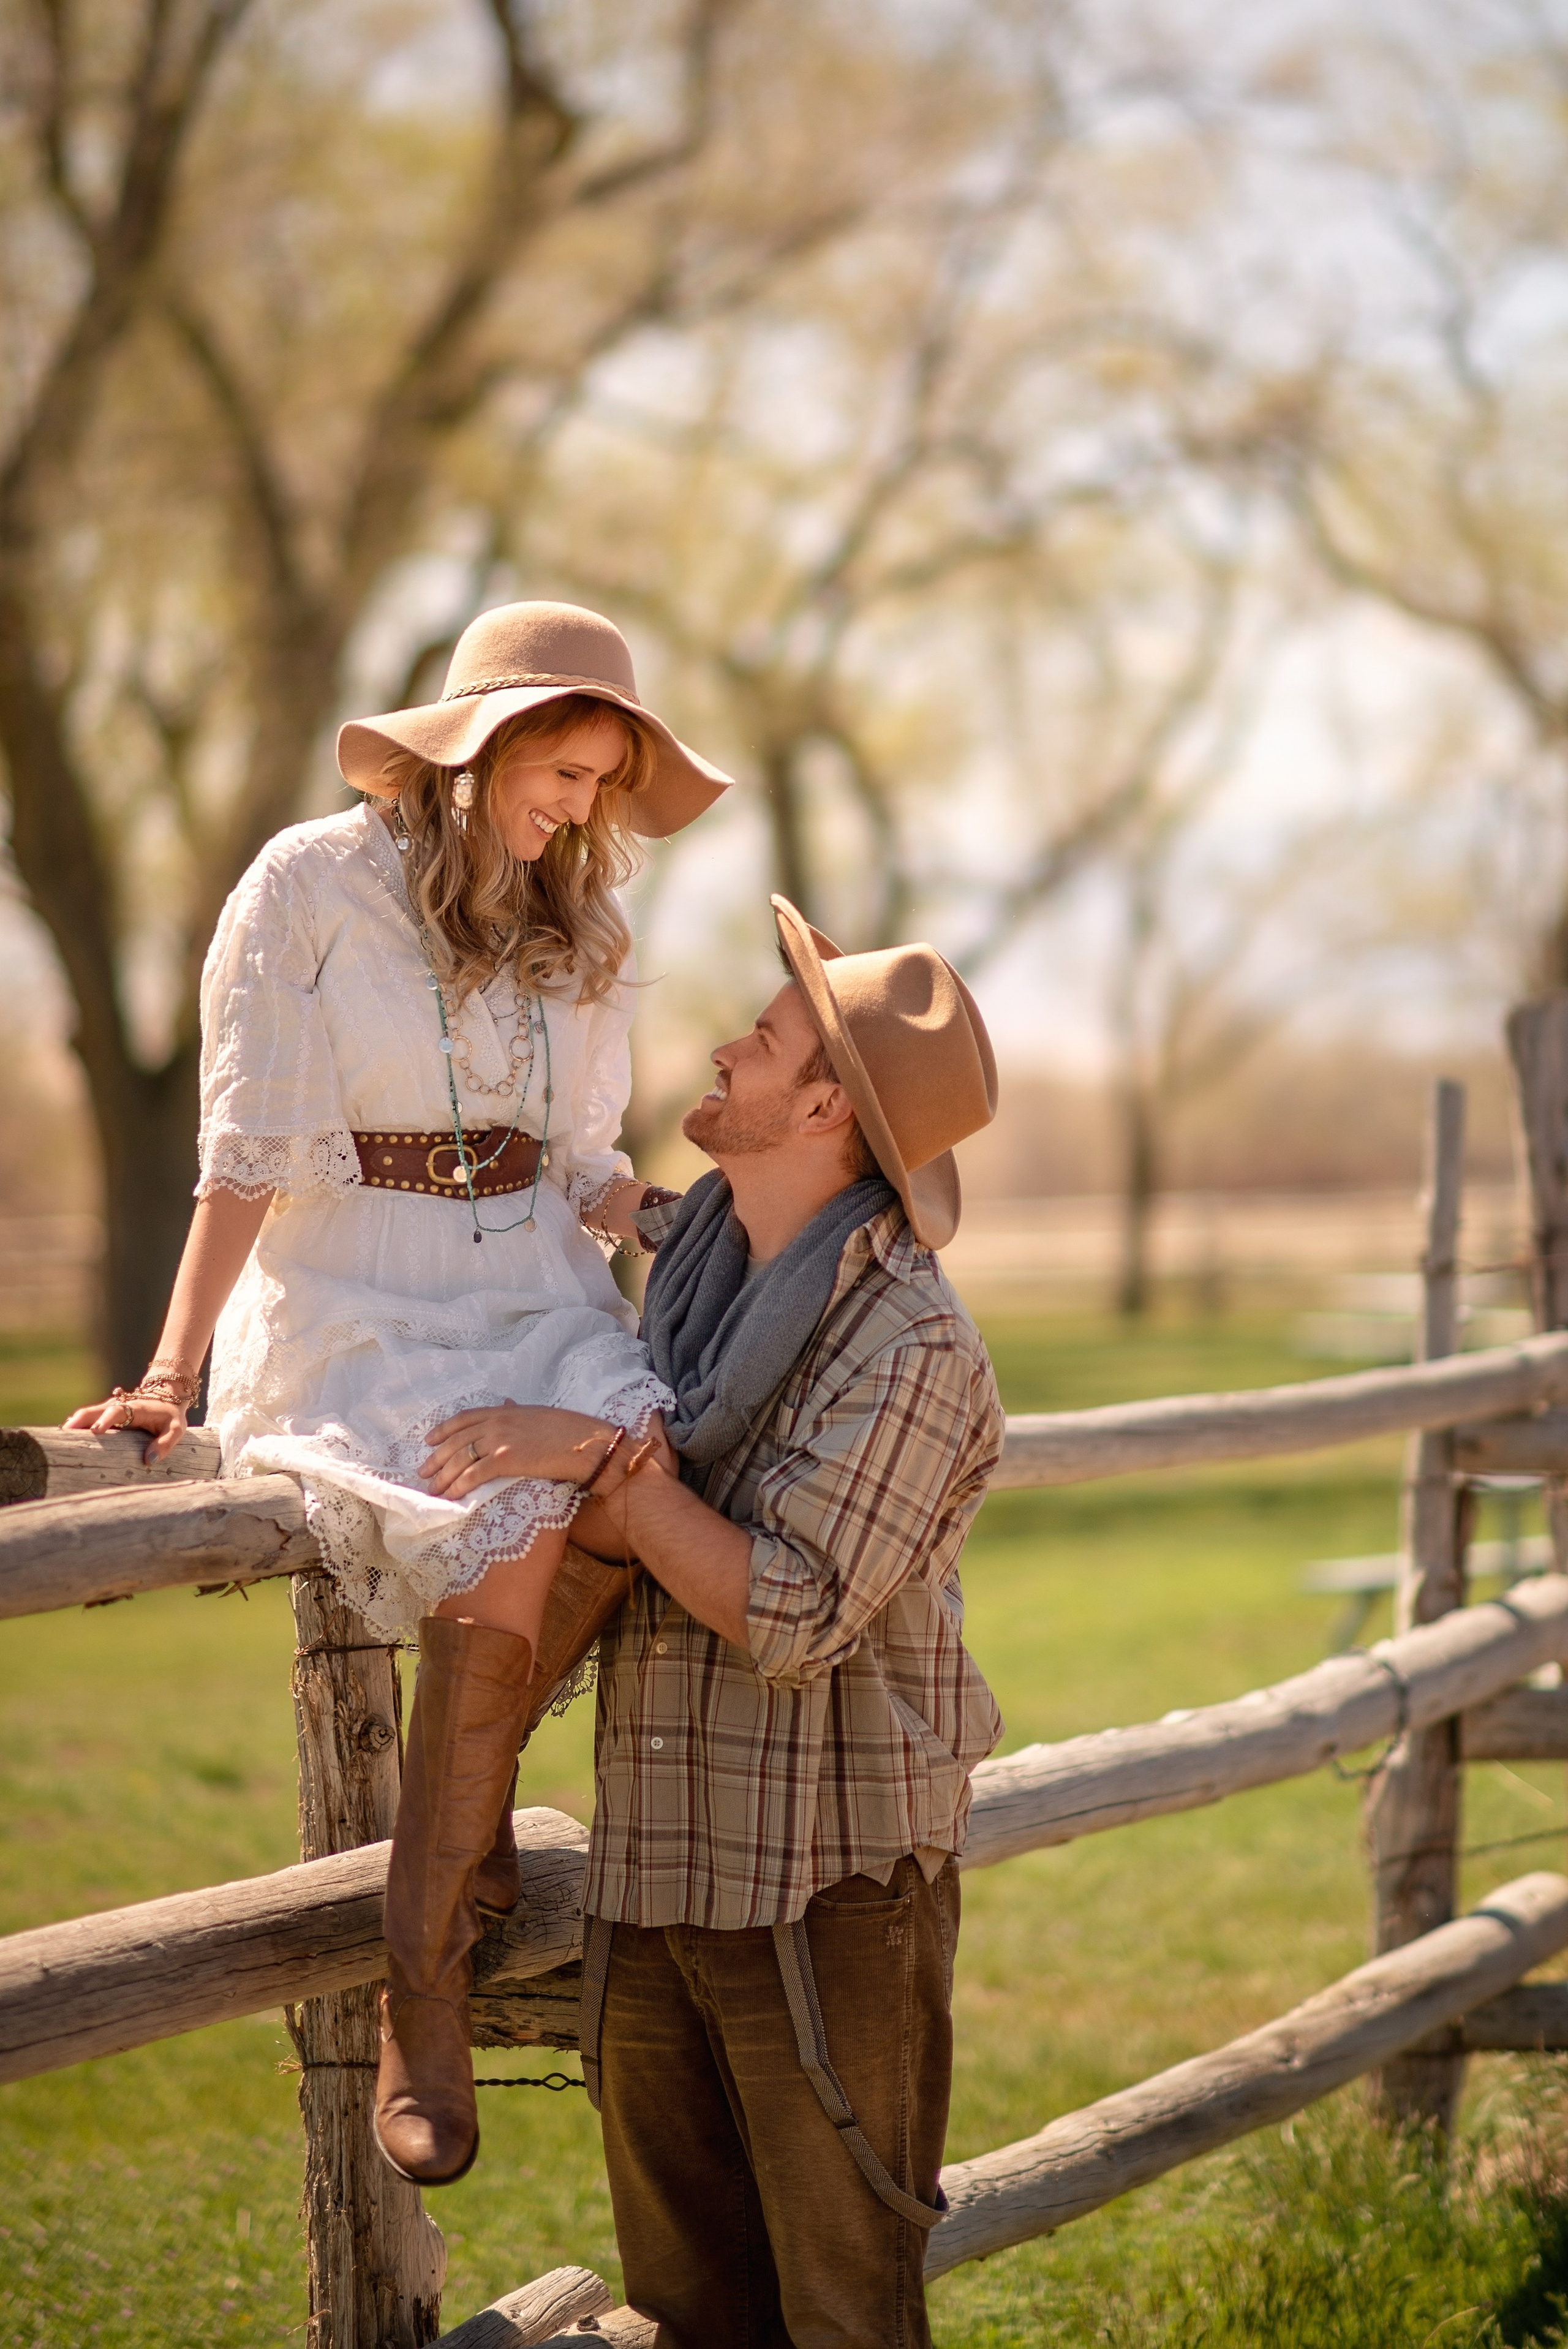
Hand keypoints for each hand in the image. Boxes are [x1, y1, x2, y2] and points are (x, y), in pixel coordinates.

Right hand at [63, 1396, 189, 1461]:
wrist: (167, 1397)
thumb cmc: (170, 1416)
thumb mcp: (176, 1429)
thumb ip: (165, 1443)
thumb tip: (149, 1460)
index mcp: (134, 1408)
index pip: (116, 1411)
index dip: (105, 1420)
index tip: (95, 1431)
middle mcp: (117, 1407)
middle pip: (92, 1411)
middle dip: (78, 1422)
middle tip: (63, 1435)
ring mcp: (108, 1411)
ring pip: (86, 1415)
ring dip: (73, 1425)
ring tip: (58, 1440)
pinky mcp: (104, 1416)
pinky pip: (87, 1420)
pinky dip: (76, 1428)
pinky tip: (64, 1441)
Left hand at [420, 1403, 618, 1499]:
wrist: (584, 1443)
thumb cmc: (567, 1430)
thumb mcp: (536, 1414)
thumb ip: (516, 1410)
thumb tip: (507, 1402)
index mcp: (503, 1410)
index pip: (464, 1418)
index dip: (443, 1430)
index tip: (429, 1441)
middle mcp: (496, 1423)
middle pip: (456, 1441)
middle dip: (436, 1458)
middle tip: (423, 1473)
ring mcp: (499, 1441)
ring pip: (460, 1459)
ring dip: (443, 1477)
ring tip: (433, 1491)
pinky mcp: (505, 1460)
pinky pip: (473, 1475)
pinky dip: (458, 1487)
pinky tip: (451, 1497)